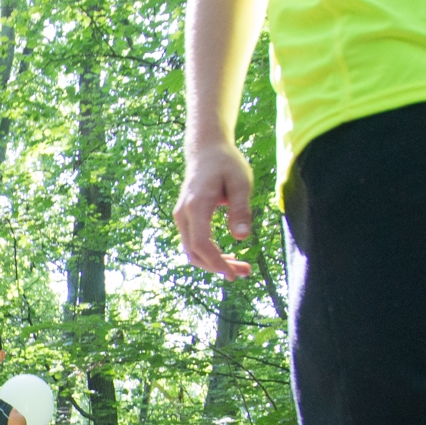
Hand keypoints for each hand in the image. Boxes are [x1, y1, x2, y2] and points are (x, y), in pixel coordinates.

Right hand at [173, 140, 255, 279]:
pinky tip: (227, 256)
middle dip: (218, 267)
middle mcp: (183, 214)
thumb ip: (241, 209)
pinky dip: (208, 254)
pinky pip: (192, 243)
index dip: (216, 262)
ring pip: (191, 251)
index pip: (201, 243)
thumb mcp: (241, 182)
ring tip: (239, 267)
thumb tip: (241, 238)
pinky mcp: (185, 218)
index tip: (235, 273)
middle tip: (244, 273)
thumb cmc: (226, 164)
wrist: (206, 151)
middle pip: (194, 252)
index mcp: (196, 205)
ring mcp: (181, 217)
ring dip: (213, 263)